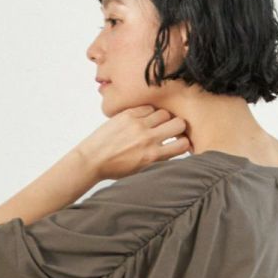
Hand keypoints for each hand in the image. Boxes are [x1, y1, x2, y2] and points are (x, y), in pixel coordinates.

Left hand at [73, 106, 191, 182]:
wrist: (92, 159)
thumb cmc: (115, 168)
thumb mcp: (140, 170)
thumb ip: (156, 159)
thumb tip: (170, 148)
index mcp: (152, 156)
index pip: (181, 145)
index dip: (184, 142)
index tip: (182, 142)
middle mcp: (148, 139)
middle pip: (178, 123)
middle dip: (179, 126)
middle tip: (173, 129)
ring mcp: (138, 125)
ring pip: (164, 113)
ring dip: (164, 118)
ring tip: (157, 123)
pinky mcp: (128, 114)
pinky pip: (148, 107)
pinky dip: (150, 112)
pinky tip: (145, 118)